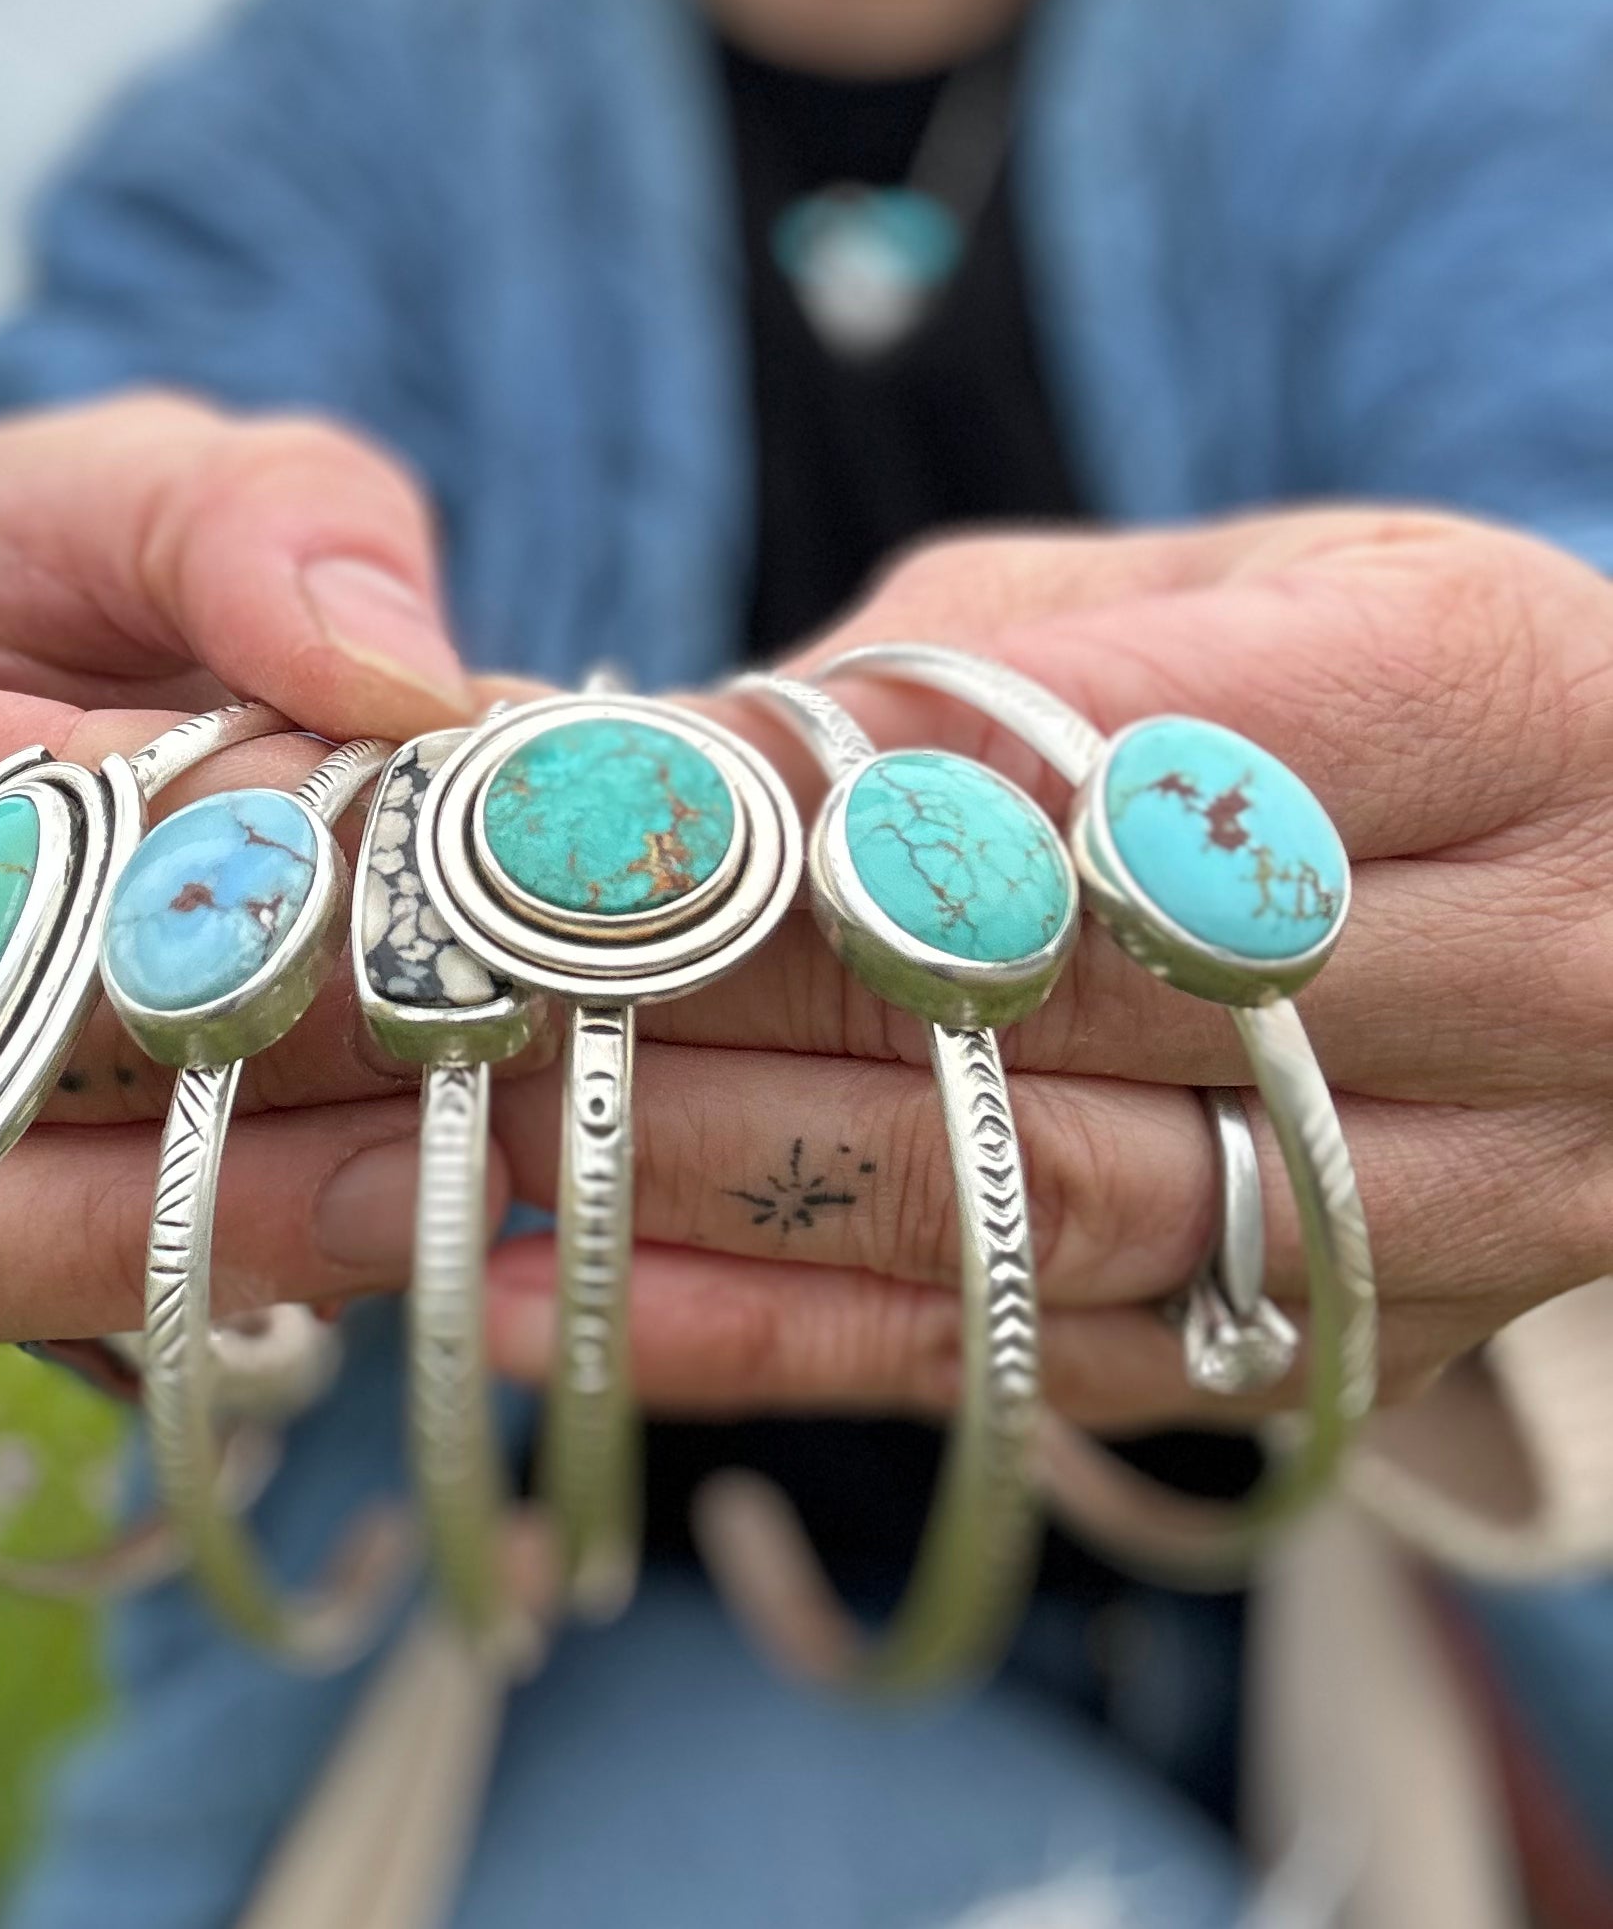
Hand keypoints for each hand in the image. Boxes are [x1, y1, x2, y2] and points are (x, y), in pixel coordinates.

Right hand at [0, 394, 494, 1341]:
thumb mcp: (122, 490)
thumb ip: (257, 527)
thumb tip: (397, 687)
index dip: (58, 831)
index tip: (313, 845)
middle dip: (154, 1032)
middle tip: (427, 1016)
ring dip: (167, 1212)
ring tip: (422, 1176)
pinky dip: (136, 1282)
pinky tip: (336, 1243)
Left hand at [480, 510, 1612, 1428]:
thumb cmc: (1385, 700)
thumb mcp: (1226, 592)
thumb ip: (966, 677)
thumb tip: (664, 769)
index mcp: (1478, 700)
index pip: (1078, 758)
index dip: (797, 791)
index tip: (554, 806)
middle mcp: (1508, 970)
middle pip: (1030, 995)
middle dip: (707, 989)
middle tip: (453, 977)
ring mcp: (1438, 1199)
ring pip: (1015, 1206)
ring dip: (703, 1182)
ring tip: (455, 1149)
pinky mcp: (1341, 1346)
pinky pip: (1028, 1367)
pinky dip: (781, 1342)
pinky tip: (564, 1307)